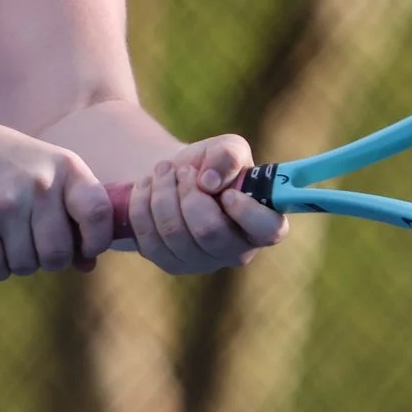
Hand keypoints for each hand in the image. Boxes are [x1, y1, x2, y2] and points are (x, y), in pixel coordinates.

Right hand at [0, 116, 113, 280]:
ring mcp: (6, 204)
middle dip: (48, 260)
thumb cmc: (12, 166)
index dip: (97, 241)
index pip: (99, 214)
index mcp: (67, 169)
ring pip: (26, 266)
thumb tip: (88, 266)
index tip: (84, 247)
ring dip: (19, 262)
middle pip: (57, 254)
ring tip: (9, 238)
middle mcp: (40, 184)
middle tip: (35, 244)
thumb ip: (74, 216)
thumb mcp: (50, 175)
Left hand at [113, 135, 284, 274]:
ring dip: (163, 192)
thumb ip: (228, 155)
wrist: (176, 178)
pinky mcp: (169, 263)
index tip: (227, 192)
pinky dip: (142, 203)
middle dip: (189, 193)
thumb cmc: (210, 166)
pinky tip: (147, 187)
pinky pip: (148, 236)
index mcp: (262, 223)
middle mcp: (235, 251)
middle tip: (183, 171)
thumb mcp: (225, 148)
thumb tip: (210, 181)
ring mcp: (201, 263)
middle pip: (208, 231)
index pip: (269, 230)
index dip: (248, 212)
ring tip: (163, 171)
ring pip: (174, 232)